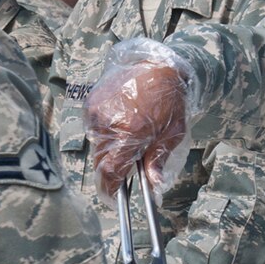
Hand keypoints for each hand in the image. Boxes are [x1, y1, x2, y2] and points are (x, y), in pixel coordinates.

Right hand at [85, 49, 190, 196]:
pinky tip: (121, 124)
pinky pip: (93, 128)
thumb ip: (158, 160)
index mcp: (130, 132)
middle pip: (100, 161)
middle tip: (123, 172)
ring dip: (108, 151)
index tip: (114, 198)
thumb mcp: (173, 133)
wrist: (159, 65)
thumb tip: (154, 187)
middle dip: (110, 170)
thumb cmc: (171, 100)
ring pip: (96, 145)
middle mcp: (108, 122)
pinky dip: (104, 133)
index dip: (110, 189)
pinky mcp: (91, 102)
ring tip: (127, 141)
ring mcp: (97, 111)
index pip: (110, 171)